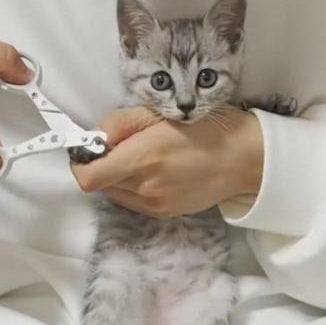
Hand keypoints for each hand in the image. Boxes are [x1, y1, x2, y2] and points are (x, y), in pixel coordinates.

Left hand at [71, 107, 263, 217]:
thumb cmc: (208, 128)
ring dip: (117, 177)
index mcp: (144, 157)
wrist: (245, 159)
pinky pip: (134, 201)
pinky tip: (155, 171)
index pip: (88, 177)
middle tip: (120, 146)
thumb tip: (94, 136)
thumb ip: (121, 123)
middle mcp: (146, 187)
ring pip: (116, 193)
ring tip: (142, 158)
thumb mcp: (162, 112)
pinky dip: (133, 186)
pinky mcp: (165, 213)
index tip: (88, 148)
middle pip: (100, 184)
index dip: (80, 163)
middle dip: (100, 165)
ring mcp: (156, 204)